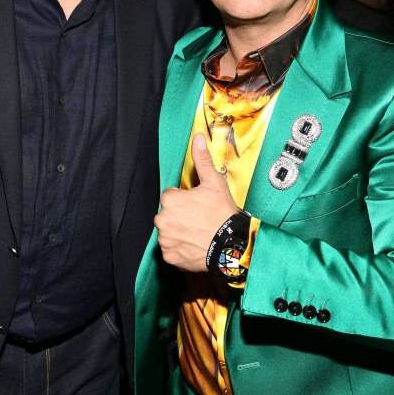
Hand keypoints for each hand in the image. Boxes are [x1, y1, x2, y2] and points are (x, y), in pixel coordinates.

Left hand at [155, 133, 238, 271]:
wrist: (230, 246)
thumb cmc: (221, 214)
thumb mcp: (214, 183)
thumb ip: (202, 160)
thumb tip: (197, 138)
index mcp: (170, 200)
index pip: (171, 196)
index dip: (185, 199)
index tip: (198, 205)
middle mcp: (162, 220)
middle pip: (168, 214)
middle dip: (180, 215)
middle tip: (199, 219)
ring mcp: (165, 240)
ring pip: (169, 231)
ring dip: (179, 231)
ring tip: (198, 232)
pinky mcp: (169, 256)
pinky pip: (171, 249)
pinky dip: (180, 248)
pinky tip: (194, 244)